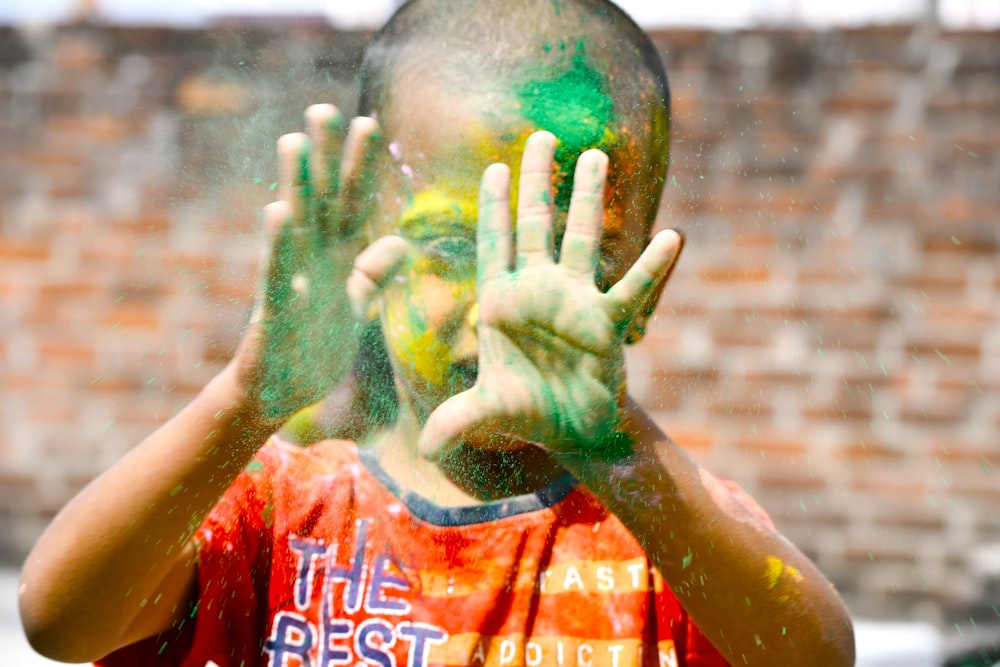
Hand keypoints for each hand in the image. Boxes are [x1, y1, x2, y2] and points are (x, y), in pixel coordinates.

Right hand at [232, 105, 406, 419]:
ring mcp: (291, 281)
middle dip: (325, 157)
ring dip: (295, 185)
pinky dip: (278, 244)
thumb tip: (398, 240)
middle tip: (323, 108)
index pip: (352, 203)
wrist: (281, 392)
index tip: (367, 122)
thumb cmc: (314, 347)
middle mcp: (311, 260)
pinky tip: (276, 212)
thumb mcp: (354, 306)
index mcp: (335, 258)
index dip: (361, 166)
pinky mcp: (275, 311)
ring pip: (295, 226)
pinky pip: (276, 272)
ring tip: (293, 141)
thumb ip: (373, 273)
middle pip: (321, 200)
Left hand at [418, 131, 681, 458]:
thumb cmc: (528, 412)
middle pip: (536, 226)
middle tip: (541, 136)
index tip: (494, 167)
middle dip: (537, 182)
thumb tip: (425, 451)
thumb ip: (456, 423)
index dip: (493, 208)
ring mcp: (575, 303)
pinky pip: (631, 290)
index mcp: (503, 303)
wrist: (574, 429)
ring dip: (587, 200)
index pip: (494, 245)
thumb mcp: (486, 414)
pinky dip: (651, 267)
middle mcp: (539, 293)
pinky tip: (671, 236)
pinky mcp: (607, 325)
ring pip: (582, 241)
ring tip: (595, 156)